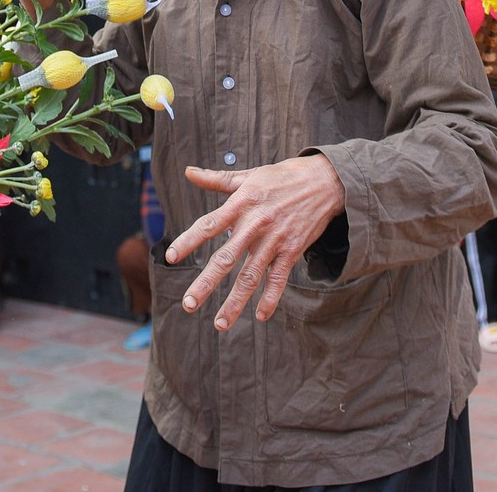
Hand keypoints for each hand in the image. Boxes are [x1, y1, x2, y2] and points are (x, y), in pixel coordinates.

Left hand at [166, 155, 345, 329]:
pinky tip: (261, 316)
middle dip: (206, 283)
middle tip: (189, 304)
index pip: (209, 225)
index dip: (188, 240)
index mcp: (241, 204)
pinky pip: (279, 279)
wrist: (326, 181)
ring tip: (219, 324)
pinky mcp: (293, 250)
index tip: (170, 257)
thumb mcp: (250, 175)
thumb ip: (217, 179)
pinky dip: (271, 298)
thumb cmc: (282, 177)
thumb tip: (188, 172)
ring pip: (251, 276)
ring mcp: (275, 240)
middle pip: (226, 258)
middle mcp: (256, 224)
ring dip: (235, 302)